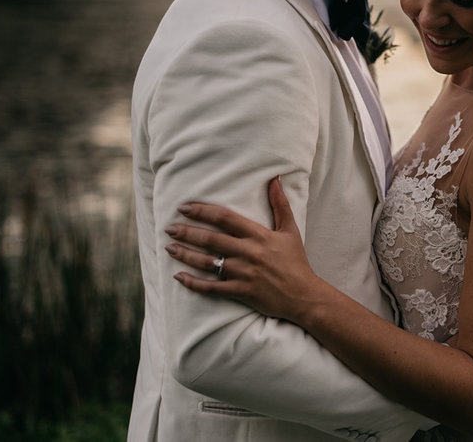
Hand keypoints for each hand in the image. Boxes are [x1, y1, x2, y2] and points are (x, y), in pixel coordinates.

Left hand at [165, 177, 322, 320]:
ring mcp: (243, 274)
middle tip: (169, 227)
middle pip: (211, 239)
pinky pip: (211, 288)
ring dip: (185, 255)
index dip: (203, 211)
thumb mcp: (290, 230)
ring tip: (169, 248)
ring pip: (207, 263)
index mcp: (259, 236)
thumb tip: (275, 178)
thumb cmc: (295, 261)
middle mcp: (248, 253)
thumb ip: (280, 204)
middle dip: (187, 232)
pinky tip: (179, 277)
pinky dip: (193, 283)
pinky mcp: (240, 292)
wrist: (303, 295)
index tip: (185, 207)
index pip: (225, 218)